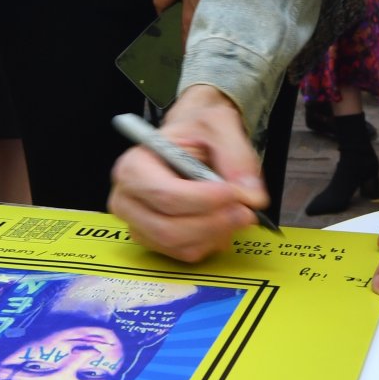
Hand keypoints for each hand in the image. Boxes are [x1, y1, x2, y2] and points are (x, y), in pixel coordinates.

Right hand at [110, 85, 265, 261]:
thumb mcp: (218, 125)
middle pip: (169, 228)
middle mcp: (128, 200)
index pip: (165, 195)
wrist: (189, 140)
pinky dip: (211, 242)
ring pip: (180, 245)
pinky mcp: (154, 242)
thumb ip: (236, 156)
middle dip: (214, 222)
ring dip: (217, 234)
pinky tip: (221, 221)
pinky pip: (186, 254)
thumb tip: (251, 195)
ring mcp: (139, 225)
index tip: (233, 193)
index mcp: (134, 166)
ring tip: (236, 212)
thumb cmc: (196, 132)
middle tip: (246, 210)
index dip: (203, 200)